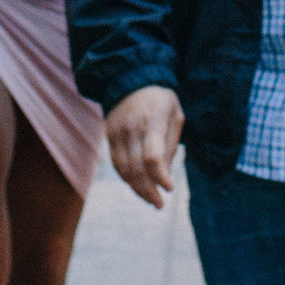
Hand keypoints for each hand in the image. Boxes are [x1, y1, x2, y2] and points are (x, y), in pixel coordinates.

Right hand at [104, 85, 182, 209]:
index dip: (160, 178)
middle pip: (137, 169)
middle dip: (149, 191)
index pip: (152, 157)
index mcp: (153, 121)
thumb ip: (170, 145)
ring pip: (124, 170)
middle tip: (160, 204)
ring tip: (151, 199)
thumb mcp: (175, 115)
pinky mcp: (109, 136)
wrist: (129, 80)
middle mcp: (132, 128)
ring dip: (137, 189)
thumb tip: (165, 176)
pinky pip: (117, 164)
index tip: (170, 188)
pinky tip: (138, 186)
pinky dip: (127, 179)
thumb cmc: (159, 100)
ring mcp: (117, 133)